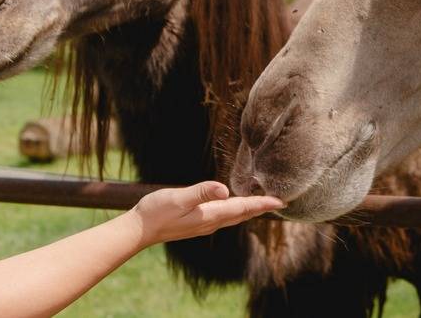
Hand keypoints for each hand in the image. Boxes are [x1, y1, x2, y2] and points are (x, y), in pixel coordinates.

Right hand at [130, 182, 282, 245]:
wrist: (139, 230)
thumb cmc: (156, 212)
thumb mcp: (178, 198)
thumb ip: (200, 192)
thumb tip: (223, 190)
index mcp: (211, 215)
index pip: (243, 208)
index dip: (263, 204)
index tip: (282, 201)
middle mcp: (211, 222)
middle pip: (243, 214)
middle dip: (262, 208)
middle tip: (281, 202)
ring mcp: (204, 224)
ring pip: (235, 217)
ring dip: (250, 210)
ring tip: (264, 204)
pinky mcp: (197, 223)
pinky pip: (224, 217)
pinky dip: (236, 210)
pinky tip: (234, 206)